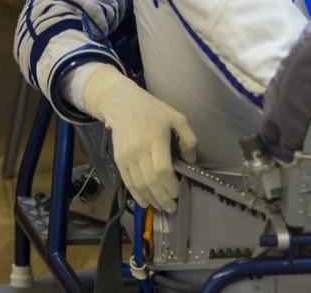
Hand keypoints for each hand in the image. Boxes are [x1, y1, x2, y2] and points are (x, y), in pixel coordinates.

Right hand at [82, 66, 197, 212]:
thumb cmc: (153, 110)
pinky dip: (136, 195)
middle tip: (172, 207)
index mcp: (156, 138)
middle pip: (151, 181)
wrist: (122, 103)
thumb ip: (188, 138)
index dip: (170, 185)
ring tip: (161, 207)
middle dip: (162, 198)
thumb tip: (191, 161)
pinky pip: (127, 182)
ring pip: (138, 185)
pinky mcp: (118, 160)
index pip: (162, 169)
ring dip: (151, 200)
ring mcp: (127, 156)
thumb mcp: (177, 117)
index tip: (178, 193)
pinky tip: (145, 202)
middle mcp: (139, 149)